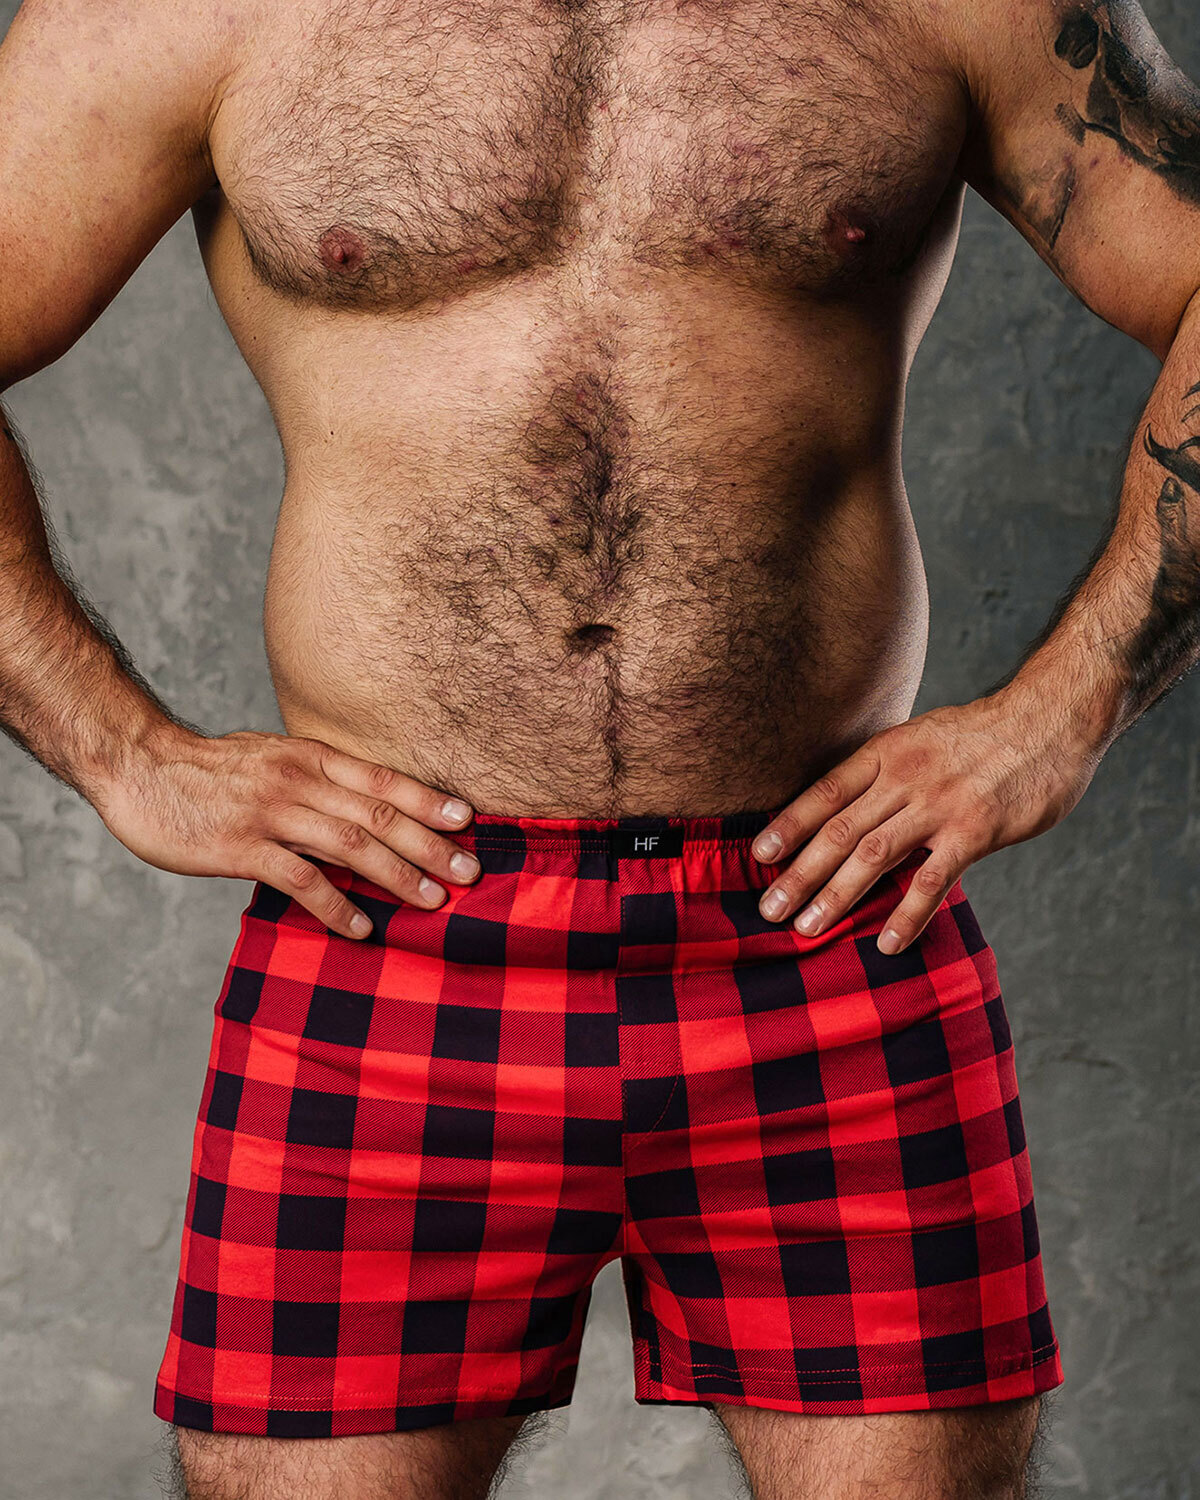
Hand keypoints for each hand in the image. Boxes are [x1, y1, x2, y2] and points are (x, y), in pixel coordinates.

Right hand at [95, 724, 481, 938]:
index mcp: (310, 758)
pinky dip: (336, 906)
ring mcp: (270, 813)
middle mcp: (298, 781)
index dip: (428, 801)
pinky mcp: (241, 847)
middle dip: (430, 845)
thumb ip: (316, 780)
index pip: (382, 779)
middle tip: (469, 872)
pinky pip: (300, 880)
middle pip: (378, 814)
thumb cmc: (210, 769)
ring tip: (432, 901)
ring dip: (397, 875)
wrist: (140, 767)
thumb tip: (363, 806)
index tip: (468, 821)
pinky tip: (360, 928)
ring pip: (350, 845)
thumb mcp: (272, 759)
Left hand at [751, 692, 1099, 952]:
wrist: (1051, 719)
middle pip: (840, 829)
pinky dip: (907, 912)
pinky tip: (886, 942)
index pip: (825, 791)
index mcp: (888, 752)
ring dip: (837, 895)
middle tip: (769, 910)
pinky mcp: (976, 830)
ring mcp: (940, 804)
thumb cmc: (983, 735)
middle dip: (800, 872)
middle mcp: (906, 777)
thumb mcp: (922, 738)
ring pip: (875, 855)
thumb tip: (846, 806)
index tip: (758, 855)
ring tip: (808, 929)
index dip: (789, 824)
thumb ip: (886, 772)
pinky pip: (934, 878)